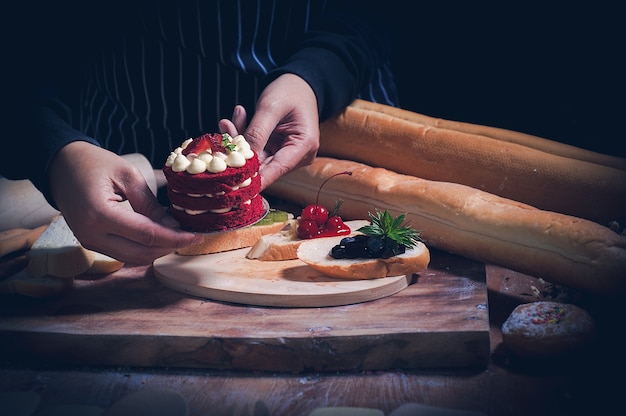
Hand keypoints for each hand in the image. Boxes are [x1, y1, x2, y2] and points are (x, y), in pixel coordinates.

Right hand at [48, 141, 202, 264]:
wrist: (61, 165)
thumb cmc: (94, 163)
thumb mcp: (127, 175)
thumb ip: (150, 203)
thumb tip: (173, 226)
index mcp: (99, 213)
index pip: (147, 235)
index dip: (175, 238)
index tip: (196, 236)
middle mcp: (91, 234)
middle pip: (141, 253)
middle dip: (169, 247)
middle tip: (190, 237)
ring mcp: (88, 242)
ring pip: (132, 258)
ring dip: (157, 251)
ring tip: (178, 236)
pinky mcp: (90, 243)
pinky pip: (122, 253)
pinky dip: (143, 249)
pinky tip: (159, 237)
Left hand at [219, 73, 319, 189]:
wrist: (299, 84)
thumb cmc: (289, 91)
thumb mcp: (271, 107)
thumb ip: (256, 132)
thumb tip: (242, 159)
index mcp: (304, 146)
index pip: (276, 169)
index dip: (254, 178)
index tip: (231, 184)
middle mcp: (299, 155)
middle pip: (265, 165)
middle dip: (241, 154)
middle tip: (222, 140)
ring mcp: (288, 154)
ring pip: (257, 158)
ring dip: (240, 142)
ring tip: (227, 123)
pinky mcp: (277, 150)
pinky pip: (256, 150)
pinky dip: (244, 138)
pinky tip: (235, 120)